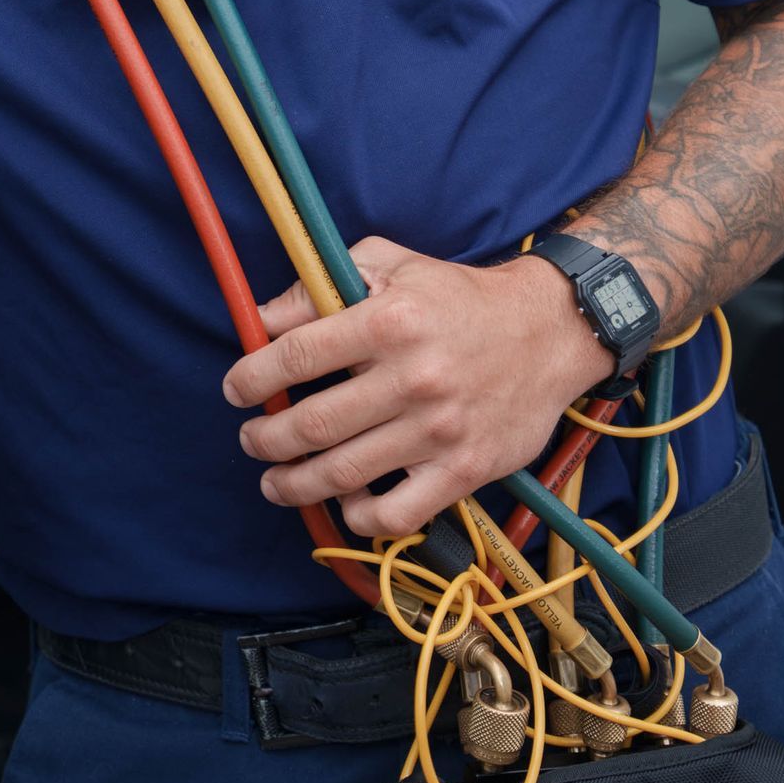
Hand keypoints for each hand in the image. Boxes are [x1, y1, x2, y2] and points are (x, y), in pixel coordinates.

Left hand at [221, 236, 612, 534]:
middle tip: (251, 439)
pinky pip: (398, 513)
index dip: (253, 376)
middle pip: (313, 424)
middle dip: (266, 438)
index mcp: (390, 320)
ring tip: (275, 481)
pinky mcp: (464, 470)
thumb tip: (264, 318)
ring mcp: (439, 430)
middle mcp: (412, 377)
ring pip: (345, 473)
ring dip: (296, 484)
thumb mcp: (391, 265)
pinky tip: (345, 503)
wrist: (548, 331)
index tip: (236, 389)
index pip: (298, 354)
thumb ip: (323, 284)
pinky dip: (360, 517)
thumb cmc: (458, 297)